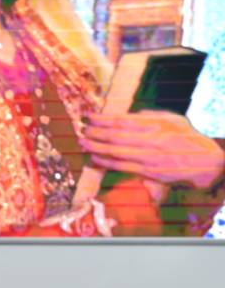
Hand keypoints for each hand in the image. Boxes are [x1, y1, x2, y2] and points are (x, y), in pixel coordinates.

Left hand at [81, 109, 224, 188]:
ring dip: (96, 147)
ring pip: (116, 151)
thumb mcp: (174, 120)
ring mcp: (149, 156)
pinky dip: (106, 162)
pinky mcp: (149, 171)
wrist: (206, 163)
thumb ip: (152, 116)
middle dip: (95, 132)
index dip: (103, 118)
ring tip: (82, 143)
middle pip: (115, 135)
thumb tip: (131, 115)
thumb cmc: (188, 139)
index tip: (89, 116)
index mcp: (156, 124)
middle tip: (81, 129)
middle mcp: (151, 139)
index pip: (123, 120)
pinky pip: (122, 166)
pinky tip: (94, 158)